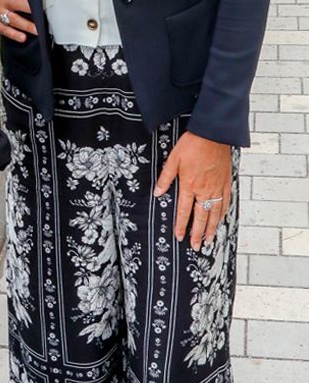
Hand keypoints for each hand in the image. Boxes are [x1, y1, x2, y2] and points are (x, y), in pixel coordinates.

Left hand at [155, 131, 232, 249]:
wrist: (213, 135)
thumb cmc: (191, 146)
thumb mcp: (173, 160)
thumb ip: (165, 178)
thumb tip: (157, 193)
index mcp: (190, 186)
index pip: (184, 211)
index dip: (181, 225)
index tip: (180, 237)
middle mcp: (205, 190)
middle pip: (201, 217)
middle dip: (198, 233)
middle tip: (196, 246)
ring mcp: (217, 188)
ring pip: (215, 213)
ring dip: (212, 228)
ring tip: (209, 240)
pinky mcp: (226, 182)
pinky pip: (225, 202)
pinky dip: (223, 214)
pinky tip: (221, 220)